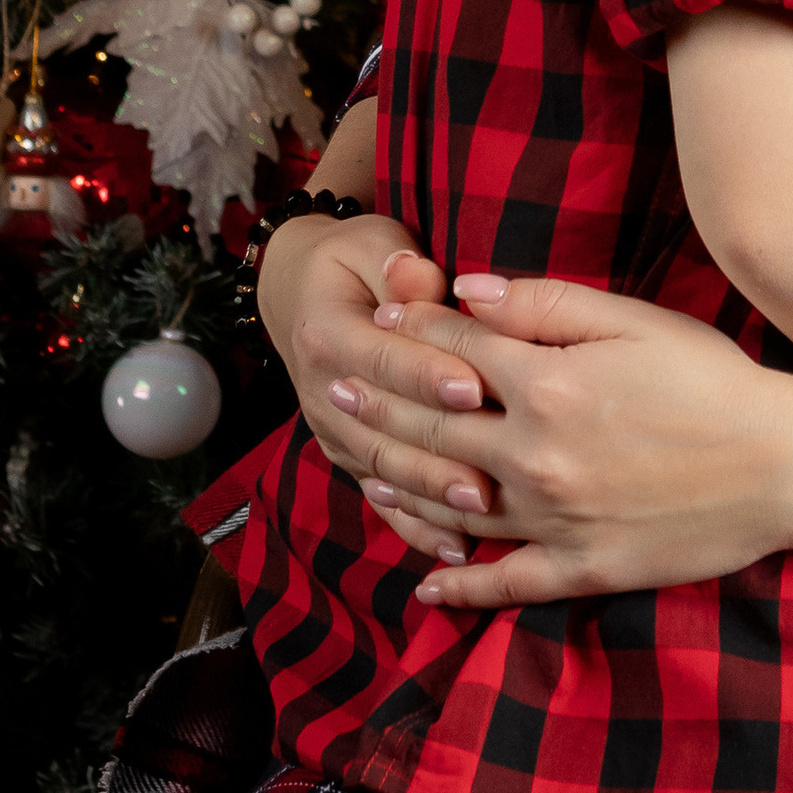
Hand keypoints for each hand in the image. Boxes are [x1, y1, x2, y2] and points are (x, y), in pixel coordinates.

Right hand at [260, 215, 484, 565]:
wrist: (301, 295)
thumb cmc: (355, 263)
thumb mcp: (370, 244)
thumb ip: (397, 264)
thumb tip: (415, 271)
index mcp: (328, 332)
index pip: (383, 359)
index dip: (428, 374)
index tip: (477, 389)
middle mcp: (324, 390)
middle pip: (384, 427)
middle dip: (438, 452)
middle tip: (490, 472)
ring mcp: (334, 431)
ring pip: (383, 468)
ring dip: (431, 493)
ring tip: (482, 510)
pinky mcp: (348, 456)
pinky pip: (380, 496)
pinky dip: (415, 524)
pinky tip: (453, 548)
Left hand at [324, 270, 792, 610]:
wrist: (784, 464)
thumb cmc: (715, 380)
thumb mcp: (635, 321)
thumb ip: (546, 306)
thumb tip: (470, 292)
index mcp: (547, 387)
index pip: (456, 353)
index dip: (415, 331)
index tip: (381, 319)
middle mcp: (535, 457)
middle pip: (434, 428)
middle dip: (379, 403)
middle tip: (334, 389)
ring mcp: (553, 520)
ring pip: (451, 506)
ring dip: (396, 485)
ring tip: (355, 467)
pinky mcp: (580, 569)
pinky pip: (505, 583)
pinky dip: (461, 587)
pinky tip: (426, 585)